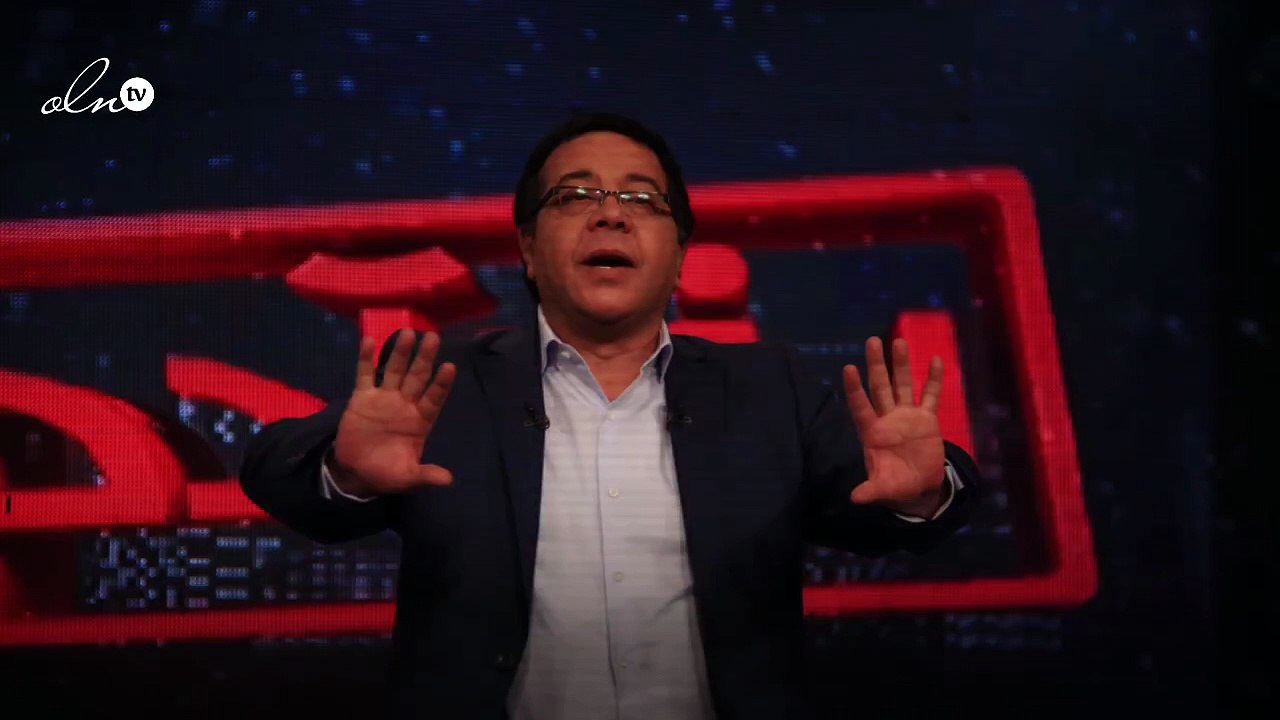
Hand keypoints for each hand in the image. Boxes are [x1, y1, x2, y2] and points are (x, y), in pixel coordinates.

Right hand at [330, 329, 456, 495]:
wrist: (356, 473)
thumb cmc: (386, 473)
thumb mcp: (407, 477)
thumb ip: (426, 475)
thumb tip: (448, 480)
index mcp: (420, 420)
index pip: (434, 398)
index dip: (441, 384)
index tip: (450, 367)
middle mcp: (405, 404)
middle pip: (417, 377)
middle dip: (425, 358)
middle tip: (433, 337)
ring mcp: (384, 398)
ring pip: (395, 370)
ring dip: (400, 352)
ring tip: (408, 332)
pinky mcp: (362, 398)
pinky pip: (365, 375)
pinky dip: (366, 358)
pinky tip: (369, 340)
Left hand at [842, 336, 946, 517]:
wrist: (919, 488)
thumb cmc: (896, 486)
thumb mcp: (883, 489)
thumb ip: (870, 490)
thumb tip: (854, 499)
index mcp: (872, 432)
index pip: (861, 406)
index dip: (854, 389)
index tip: (848, 367)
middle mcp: (887, 418)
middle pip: (880, 387)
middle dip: (876, 365)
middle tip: (871, 341)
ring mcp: (906, 415)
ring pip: (903, 385)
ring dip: (901, 364)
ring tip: (898, 340)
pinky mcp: (926, 418)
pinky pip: (930, 395)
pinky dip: (933, 379)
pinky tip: (936, 359)